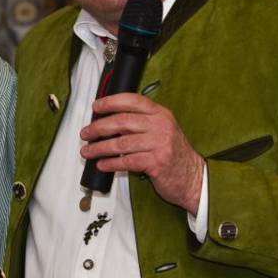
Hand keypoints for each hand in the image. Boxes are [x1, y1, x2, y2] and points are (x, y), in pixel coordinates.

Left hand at [80, 92, 204, 213]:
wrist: (192, 177)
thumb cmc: (172, 154)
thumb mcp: (161, 130)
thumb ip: (140, 123)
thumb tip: (108, 122)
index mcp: (160, 114)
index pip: (132, 100)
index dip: (111, 101)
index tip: (96, 107)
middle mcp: (161, 126)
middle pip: (122, 121)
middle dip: (99, 127)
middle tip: (85, 133)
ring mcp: (159, 144)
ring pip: (121, 143)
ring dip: (99, 148)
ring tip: (87, 151)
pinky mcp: (157, 162)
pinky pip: (127, 161)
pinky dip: (111, 163)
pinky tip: (102, 164)